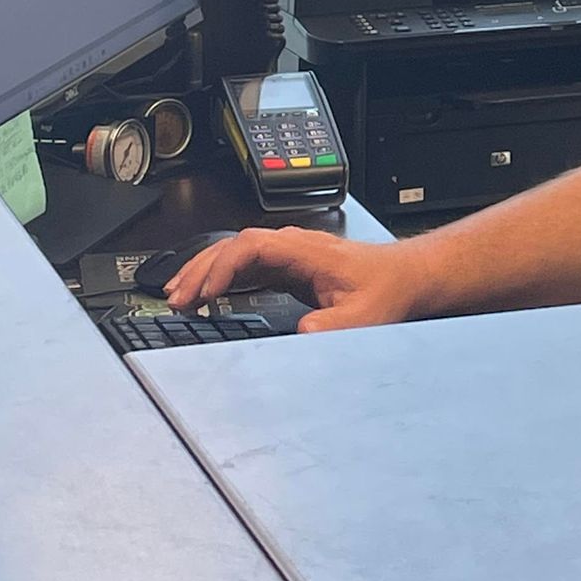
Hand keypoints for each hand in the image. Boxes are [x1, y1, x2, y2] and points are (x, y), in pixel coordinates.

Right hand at [162, 226, 422, 332]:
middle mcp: (293, 247)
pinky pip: (245, 267)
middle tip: (175, 298)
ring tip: (176, 295)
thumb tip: (301, 333)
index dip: (223, 267)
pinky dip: (220, 279)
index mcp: (306, 251)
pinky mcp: (288, 268)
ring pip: (235, 254)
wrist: (405, 277)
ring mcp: (288, 255)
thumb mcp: (364, 315)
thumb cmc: (387, 289)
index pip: (252, 247)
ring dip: (204, 271)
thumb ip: (332, 326)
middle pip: (234, 247)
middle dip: (201, 270)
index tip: (206, 293)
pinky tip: (204, 294)